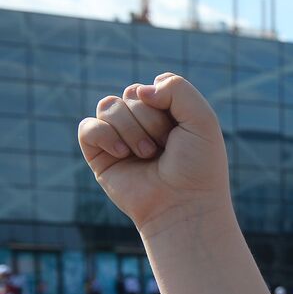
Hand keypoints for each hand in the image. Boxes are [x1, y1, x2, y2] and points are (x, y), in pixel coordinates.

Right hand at [77, 74, 230, 232]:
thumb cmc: (198, 168)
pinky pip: (88, 127)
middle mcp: (142, 124)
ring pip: (108, 105)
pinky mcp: (100, 155)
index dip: (166, 102)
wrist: (183, 206)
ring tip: (147, 155)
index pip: (153, 86)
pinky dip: (105, 135)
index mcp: (167, 115)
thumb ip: (178, 88)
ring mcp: (119, 138)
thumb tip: (139, 91)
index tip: (182, 130)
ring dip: (131, 129)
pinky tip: (122, 153)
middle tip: (166, 148)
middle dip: (151, 119)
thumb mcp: (203, 120)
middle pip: (131, 93)